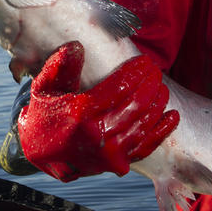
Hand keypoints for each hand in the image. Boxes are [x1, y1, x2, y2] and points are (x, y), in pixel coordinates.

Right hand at [17, 41, 178, 181]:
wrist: (39, 153)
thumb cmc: (44, 114)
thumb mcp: (44, 87)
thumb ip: (60, 66)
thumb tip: (77, 46)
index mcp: (80, 113)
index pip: (119, 87)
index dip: (135, 71)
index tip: (145, 61)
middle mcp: (97, 135)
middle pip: (136, 104)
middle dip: (150, 83)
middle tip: (156, 70)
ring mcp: (109, 153)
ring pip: (144, 124)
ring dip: (157, 103)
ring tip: (162, 87)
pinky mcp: (117, 164)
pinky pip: (146, 147)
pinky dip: (161, 131)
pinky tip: (172, 116)